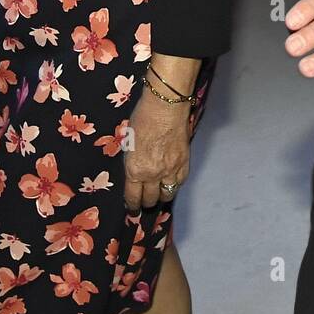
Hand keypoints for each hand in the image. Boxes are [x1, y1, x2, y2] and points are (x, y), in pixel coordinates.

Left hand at [124, 88, 191, 211]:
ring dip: (162, 195)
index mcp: (134, 170)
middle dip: (146, 202)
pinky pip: (180, 182)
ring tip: (159, 194)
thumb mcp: (129, 143)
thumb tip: (135, 172)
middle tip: (145, 201)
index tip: (132, 207)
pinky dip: (175, 184)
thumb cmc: (142, 119)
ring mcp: (170, 171)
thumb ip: (132, 161)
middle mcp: (152, 175)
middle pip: (151, 199)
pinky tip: (172, 181)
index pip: (133, 197)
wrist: (165, 106)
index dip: (132, 204)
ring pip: (167, 194)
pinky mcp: (184, 163)